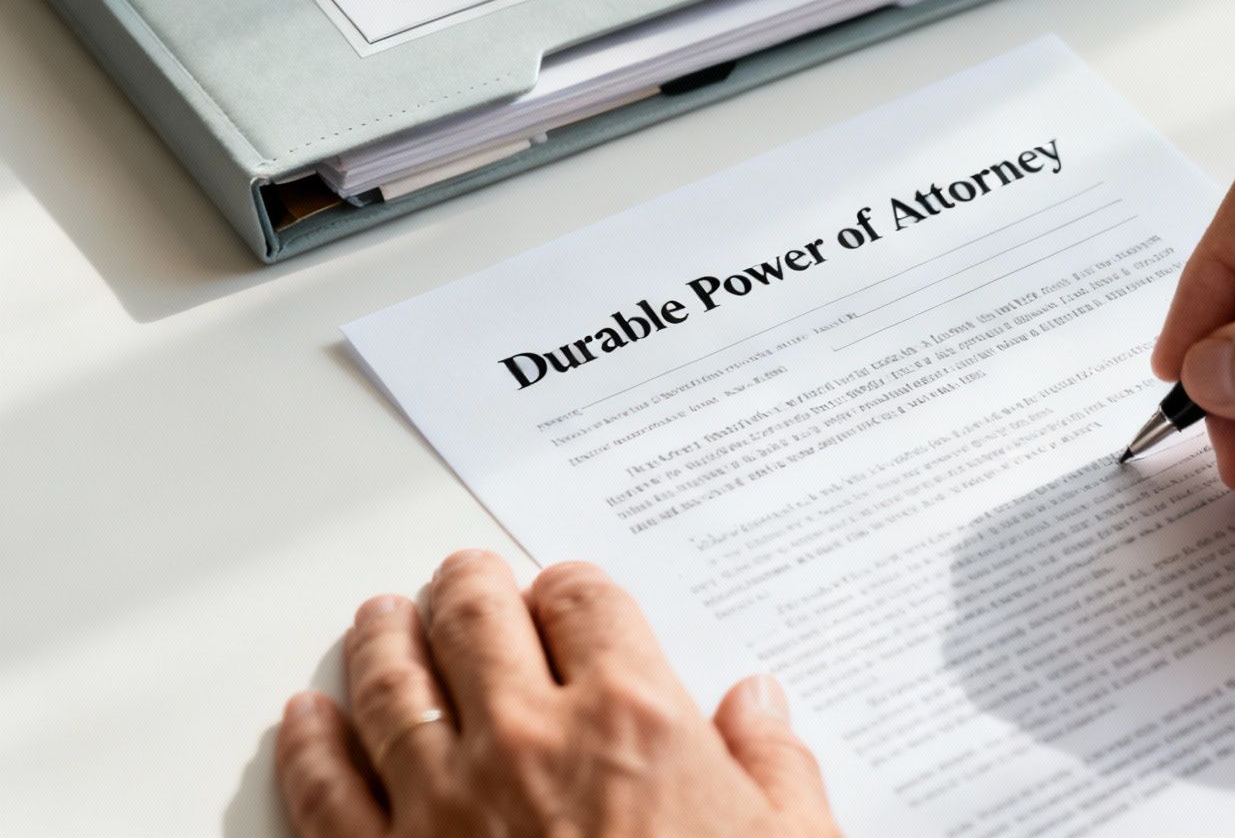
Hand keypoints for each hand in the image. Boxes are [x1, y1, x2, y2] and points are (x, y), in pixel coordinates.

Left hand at [274, 550, 838, 837]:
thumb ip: (775, 765)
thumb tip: (759, 707)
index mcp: (634, 719)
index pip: (584, 602)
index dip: (571, 588)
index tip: (566, 595)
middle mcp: (530, 742)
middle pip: (478, 620)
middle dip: (469, 589)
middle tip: (463, 581)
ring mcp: (445, 805)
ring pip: (392, 686)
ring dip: (383, 641)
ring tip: (380, 621)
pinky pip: (326, 791)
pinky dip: (310, 745)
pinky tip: (308, 721)